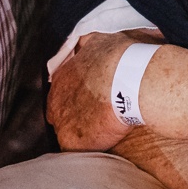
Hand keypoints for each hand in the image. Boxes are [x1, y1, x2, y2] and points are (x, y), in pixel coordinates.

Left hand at [48, 30, 162, 153]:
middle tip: (95, 115)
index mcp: (62, 76)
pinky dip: (86, 146)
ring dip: (80, 131)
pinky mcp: (71, 141)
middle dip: (74, 113)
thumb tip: (85, 42)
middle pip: (59, 111)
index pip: (61, 89)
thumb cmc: (121, 58)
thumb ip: (87, 43)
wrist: (132, 81)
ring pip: (66, 131)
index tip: (89, 97)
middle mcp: (56, 98)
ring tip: (100, 130)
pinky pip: (74, 148)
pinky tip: (101, 141)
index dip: (75, 95)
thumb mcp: (99, 40)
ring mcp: (61, 121)